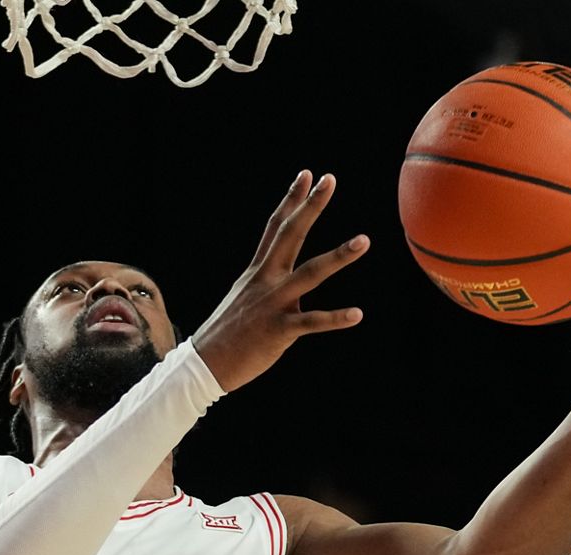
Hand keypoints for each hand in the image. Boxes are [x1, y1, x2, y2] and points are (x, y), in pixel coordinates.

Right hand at [193, 170, 368, 391]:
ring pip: (310, 273)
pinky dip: (335, 318)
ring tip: (364, 240)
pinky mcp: (278, 330)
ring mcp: (273, 303)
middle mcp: (266, 280)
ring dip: (338, 256)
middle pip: (291, 234)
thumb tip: (280, 276)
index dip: (292, 200)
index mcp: (258, 271)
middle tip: (329, 179)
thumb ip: (266, 284)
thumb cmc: (228, 333)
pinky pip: (311, 321)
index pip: (276, 227)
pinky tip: (357, 314)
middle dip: (311, 206)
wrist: (205, 363)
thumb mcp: (245, 298)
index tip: (307, 175)